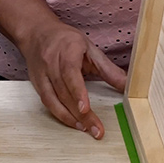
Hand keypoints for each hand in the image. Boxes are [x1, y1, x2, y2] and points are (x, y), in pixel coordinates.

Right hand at [16, 21, 126, 138]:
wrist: (36, 33)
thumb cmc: (66, 40)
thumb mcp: (90, 49)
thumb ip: (108, 69)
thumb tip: (127, 85)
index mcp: (67, 50)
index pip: (70, 73)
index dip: (78, 92)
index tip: (85, 108)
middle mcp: (51, 63)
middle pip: (65, 92)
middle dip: (81, 114)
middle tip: (96, 130)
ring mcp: (42, 75)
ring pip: (54, 100)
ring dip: (70, 118)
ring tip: (86, 129)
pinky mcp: (36, 84)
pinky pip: (47, 103)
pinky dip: (60, 115)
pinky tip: (73, 123)